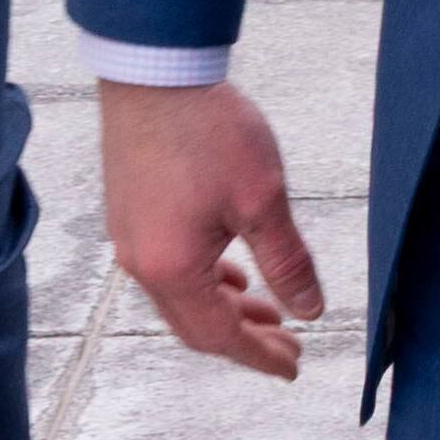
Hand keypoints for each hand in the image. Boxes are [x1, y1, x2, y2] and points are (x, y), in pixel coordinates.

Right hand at [102, 78, 326, 378]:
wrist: (155, 73)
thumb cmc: (207, 130)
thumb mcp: (262, 200)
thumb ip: (287, 263)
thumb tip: (309, 310)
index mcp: (171, 269)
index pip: (219, 336)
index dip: (259, 356)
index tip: (292, 366)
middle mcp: (141, 262)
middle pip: (195, 325)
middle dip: (244, 339)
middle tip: (288, 346)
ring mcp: (130, 237)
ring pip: (181, 297)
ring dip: (225, 310)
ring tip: (268, 311)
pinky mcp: (131, 212)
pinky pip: (168, 269)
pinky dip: (204, 282)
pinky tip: (230, 272)